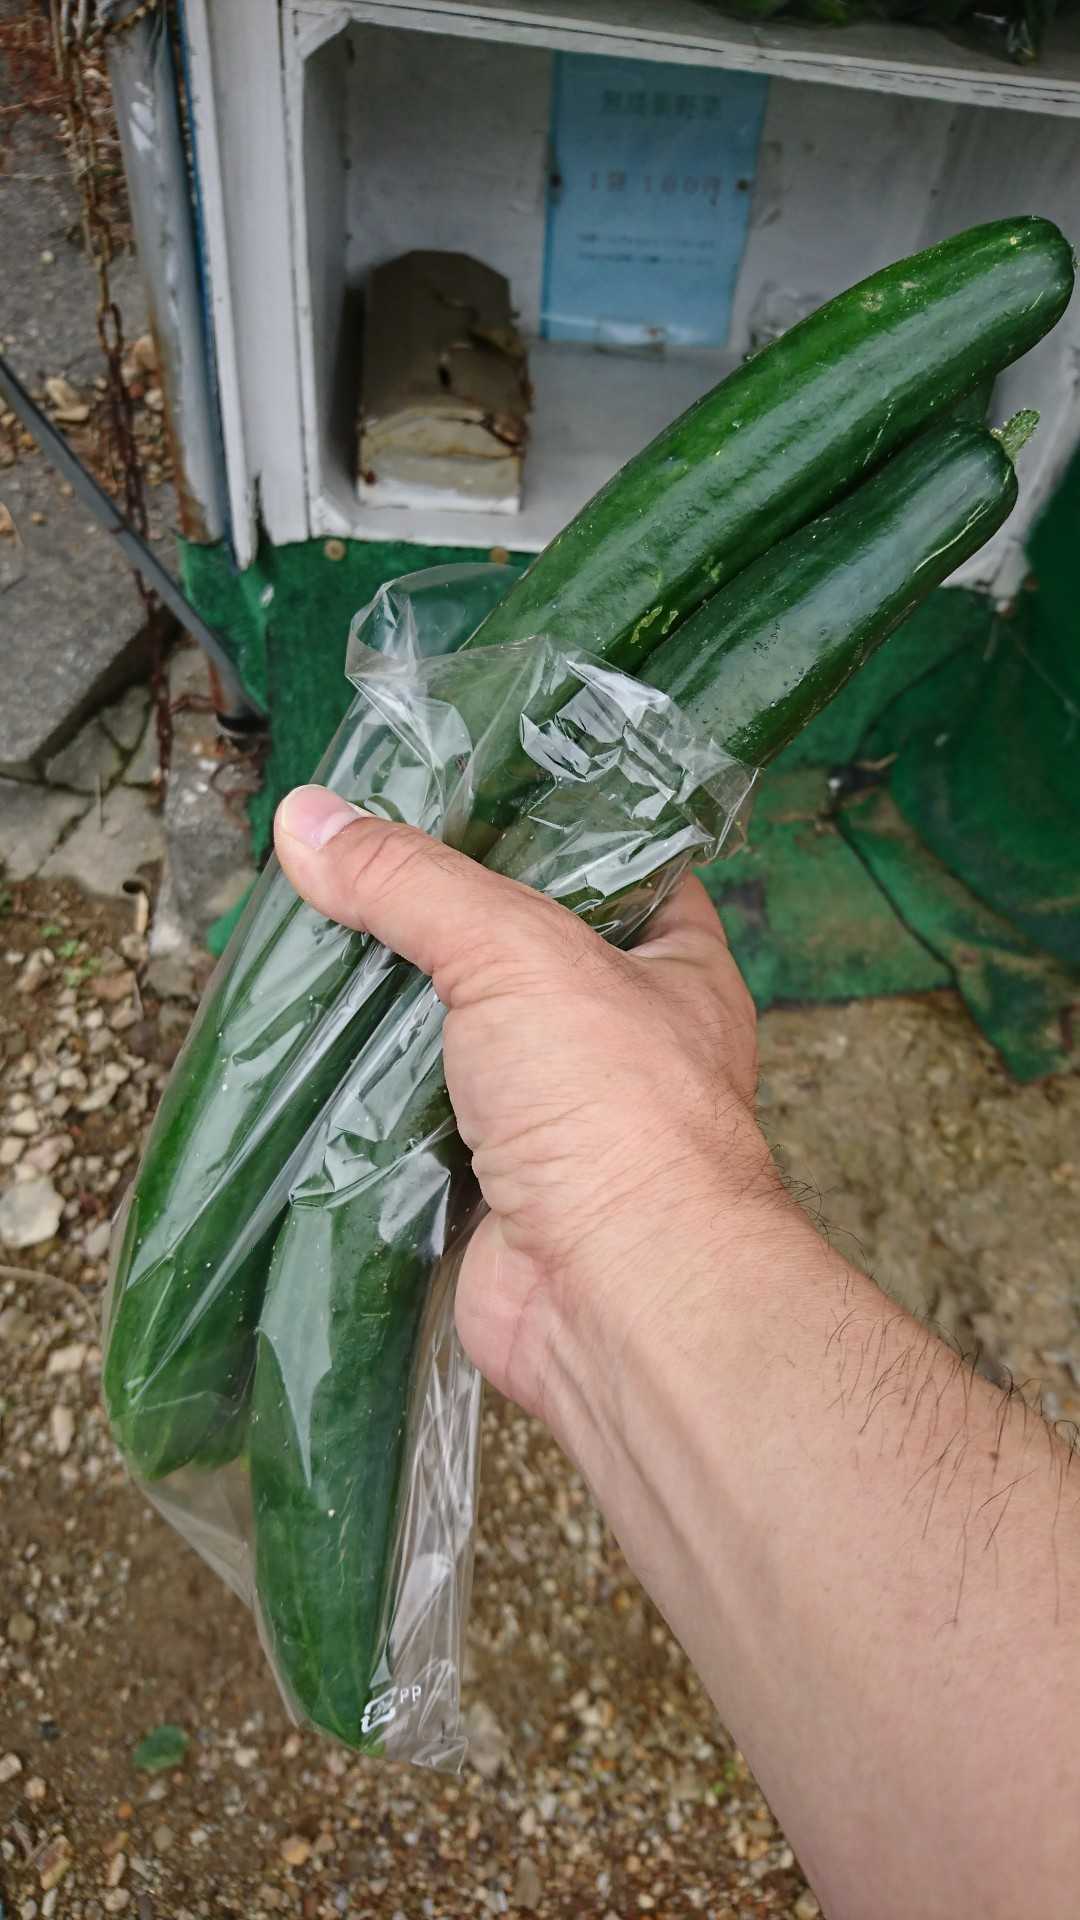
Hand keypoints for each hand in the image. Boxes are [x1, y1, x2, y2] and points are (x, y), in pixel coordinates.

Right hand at [274, 784, 781, 1432]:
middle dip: (434, 922)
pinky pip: (415, 1121)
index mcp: (671, 961)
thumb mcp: (517, 952)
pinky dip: (366, 1097)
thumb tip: (307, 819)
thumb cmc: (616, 1109)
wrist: (617, 1298)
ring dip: (390, 1012)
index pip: (609, 863)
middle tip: (345, 867)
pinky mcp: (492, 1183)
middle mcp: (621, 1034)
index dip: (533, 825)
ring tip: (305, 940)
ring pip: (457, 1038)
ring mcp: (557, 1114)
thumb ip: (414, 883)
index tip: (444, 793)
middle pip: (513, 951)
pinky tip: (302, 1048)